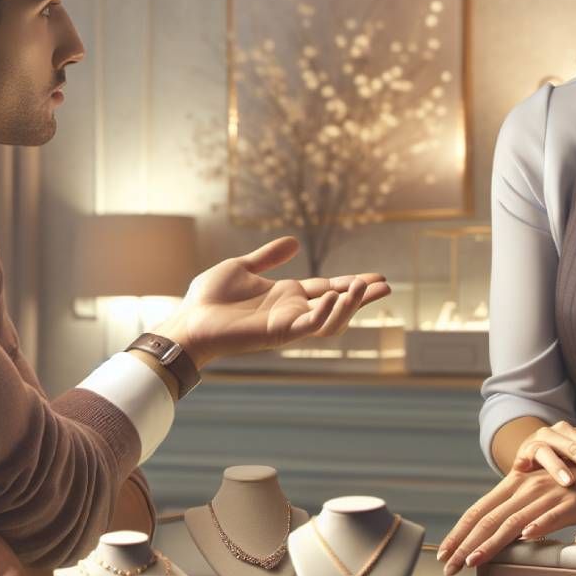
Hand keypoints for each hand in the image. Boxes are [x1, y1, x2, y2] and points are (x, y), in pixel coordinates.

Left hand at [156, 236, 390, 365]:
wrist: (189, 319)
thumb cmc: (209, 298)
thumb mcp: (242, 267)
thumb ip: (268, 257)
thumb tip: (294, 242)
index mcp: (287, 296)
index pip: (329, 289)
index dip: (353, 283)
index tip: (378, 277)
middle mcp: (292, 311)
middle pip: (338, 306)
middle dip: (362, 298)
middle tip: (386, 286)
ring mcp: (288, 324)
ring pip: (331, 320)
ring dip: (351, 306)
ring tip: (364, 286)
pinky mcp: (279, 333)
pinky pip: (311, 324)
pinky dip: (327, 311)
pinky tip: (336, 293)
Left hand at [435, 467, 575, 574]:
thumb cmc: (575, 488)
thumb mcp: (541, 497)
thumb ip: (519, 512)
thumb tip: (497, 537)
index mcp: (516, 485)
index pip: (480, 510)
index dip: (460, 532)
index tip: (444, 553)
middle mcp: (527, 487)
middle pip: (490, 518)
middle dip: (466, 543)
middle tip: (448, 566)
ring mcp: (549, 493)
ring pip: (514, 520)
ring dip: (491, 543)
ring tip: (473, 560)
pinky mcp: (573, 501)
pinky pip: (553, 515)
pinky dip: (538, 526)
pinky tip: (525, 538)